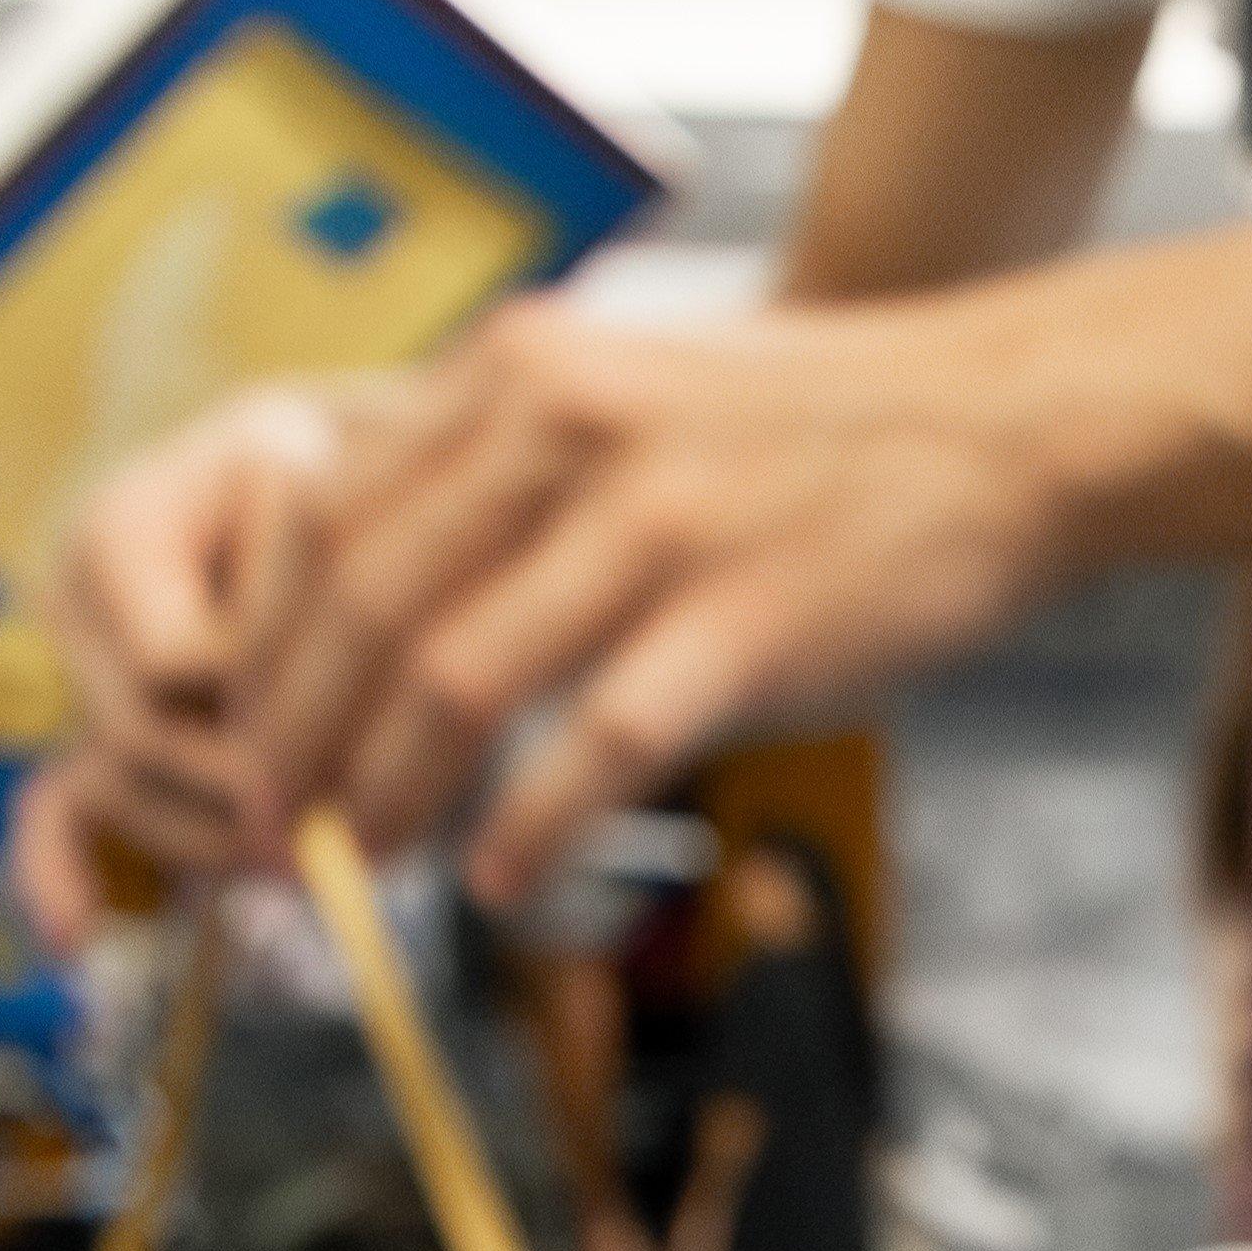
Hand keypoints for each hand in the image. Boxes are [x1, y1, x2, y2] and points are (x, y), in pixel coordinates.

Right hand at [13, 386, 371, 935]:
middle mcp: (76, 607)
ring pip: (121, 790)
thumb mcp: (337, 491)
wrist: (318, 473)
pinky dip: (57, 874)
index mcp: (121, 531)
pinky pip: (52, 813)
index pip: (175, 663)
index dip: (266, 709)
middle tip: (346, 833)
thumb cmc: (338, 476)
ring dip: (210, 840)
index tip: (359, 725)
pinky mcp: (92, 736)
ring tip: (309, 865)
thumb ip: (309, 594)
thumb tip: (296, 737)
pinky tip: (73, 933)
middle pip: (144, 739)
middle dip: (246, 794)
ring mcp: (78, 679)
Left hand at [42, 298, 1087, 911]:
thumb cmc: (812, 431)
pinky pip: (593, 749)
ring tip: (368, 862)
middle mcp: (569, 426)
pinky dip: (526, 830)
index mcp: (522, 370)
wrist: (1010, 424)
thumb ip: (497, 464)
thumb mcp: (626, 387)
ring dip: (388, 794)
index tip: (242, 739)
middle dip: (296, 741)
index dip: (264, 647)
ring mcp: (659, 520)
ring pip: (454, 681)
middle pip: (367, 606)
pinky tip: (500, 880)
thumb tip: (356, 602)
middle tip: (273, 832)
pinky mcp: (747, 618)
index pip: (328, 516)